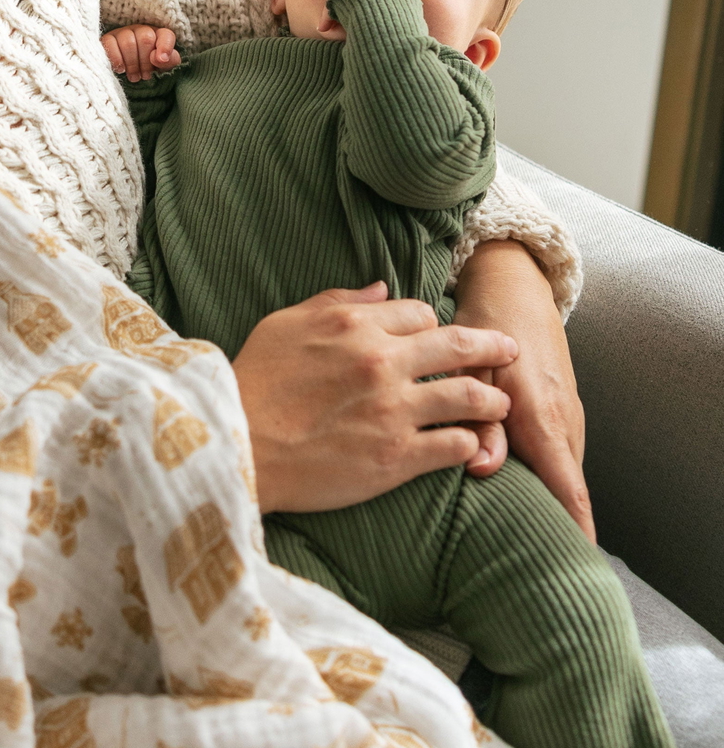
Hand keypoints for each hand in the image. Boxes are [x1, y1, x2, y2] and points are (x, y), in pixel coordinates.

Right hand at [101, 25, 180, 81]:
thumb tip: (159, 58)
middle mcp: (141, 29)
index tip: (160, 61)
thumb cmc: (148, 67)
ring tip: (134, 76)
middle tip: (144, 75)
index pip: (166, 35)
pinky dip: (116, 59)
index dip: (165, 47)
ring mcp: (123, 32)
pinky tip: (120, 69)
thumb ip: (169, 61)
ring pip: (128, 42)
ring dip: (132, 64)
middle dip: (145, 62)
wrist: (126, 71)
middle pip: (145, 38)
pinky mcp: (108, 38)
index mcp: (158, 34)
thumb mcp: (163, 66)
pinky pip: (110, 43)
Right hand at [233, 281, 517, 513]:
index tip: (438, 335)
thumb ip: (335, 301)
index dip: (432, 323)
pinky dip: (470, 443)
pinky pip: (454, 446)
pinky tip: (473, 444)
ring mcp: (394, 411)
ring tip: (501, 403)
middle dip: (491, 346)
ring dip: (491, 398)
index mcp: (354, 325)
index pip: (419, 313)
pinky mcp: (397, 458)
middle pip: (457, 345)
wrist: (238, 444)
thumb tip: (381, 289)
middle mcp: (381, 362)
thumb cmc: (253, 381)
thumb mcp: (285, 324)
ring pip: (468, 396)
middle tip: (510, 350)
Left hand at [452, 239, 594, 541]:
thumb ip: (480, 419)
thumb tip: (483, 467)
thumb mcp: (474, 367)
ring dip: (550, 499)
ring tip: (531, 541)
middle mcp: (563, 422)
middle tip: (538, 565)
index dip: (573, 527)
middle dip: (557, 523)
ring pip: (562, 470)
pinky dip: (548, 475)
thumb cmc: (485, 326)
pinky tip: (527, 490)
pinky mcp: (563, 410)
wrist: (515, 290)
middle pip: (567, 487)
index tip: (577, 564)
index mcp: (542, 416)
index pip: (567, 487)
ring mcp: (569, 416)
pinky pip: (559, 454)